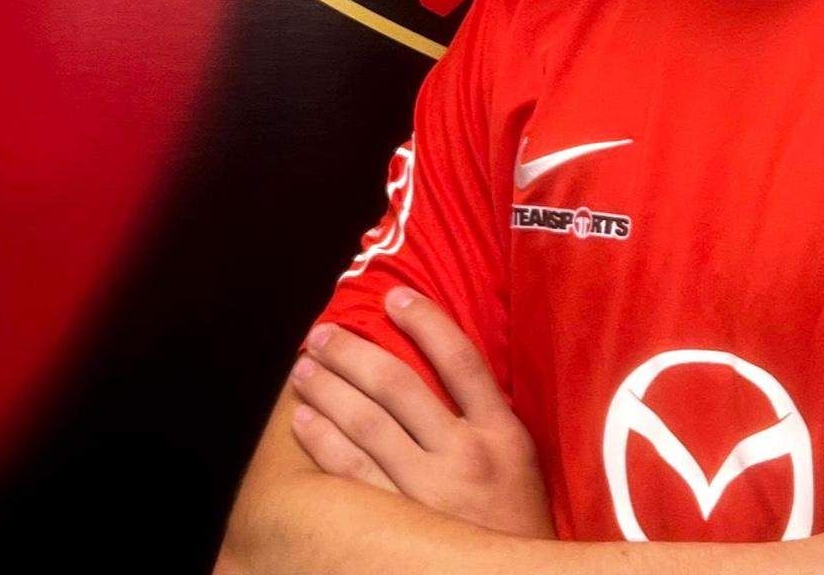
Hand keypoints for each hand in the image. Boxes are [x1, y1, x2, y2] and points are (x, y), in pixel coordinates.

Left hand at [289, 288, 553, 538]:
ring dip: (329, 389)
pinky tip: (304, 421)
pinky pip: (351, 474)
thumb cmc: (513, 520)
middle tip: (323, 334)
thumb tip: (438, 358)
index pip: (461, 359)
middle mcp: (466, 456)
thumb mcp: (519, 460)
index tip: (393, 297)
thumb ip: (486, 415)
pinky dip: (323, 442)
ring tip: (304, 369)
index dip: (425, 321)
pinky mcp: (399, 526)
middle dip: (354, 353)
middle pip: (399, 386)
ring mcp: (430, 493)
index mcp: (502, 433)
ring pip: (367, 424)